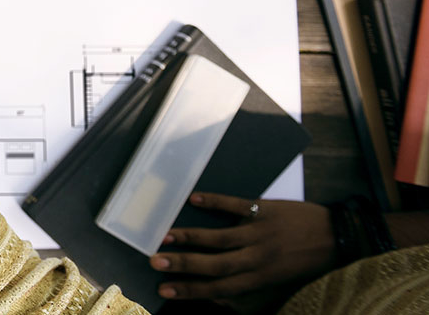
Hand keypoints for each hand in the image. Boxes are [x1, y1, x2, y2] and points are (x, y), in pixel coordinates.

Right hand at [152, 192, 336, 306]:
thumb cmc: (307, 263)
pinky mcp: (266, 210)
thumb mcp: (281, 283)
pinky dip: (216, 202)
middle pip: (215, 265)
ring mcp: (261, 233)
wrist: (339, 237)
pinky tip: (195, 199)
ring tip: (166, 234)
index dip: (191, 290)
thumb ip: (248, 287)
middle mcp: (258, 258)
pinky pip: (237, 206)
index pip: (220, 287)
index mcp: (261, 278)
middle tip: (155, 261)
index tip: (164, 290)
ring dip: (192, 237)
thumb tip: (215, 297)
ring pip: (221, 238)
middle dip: (184, 265)